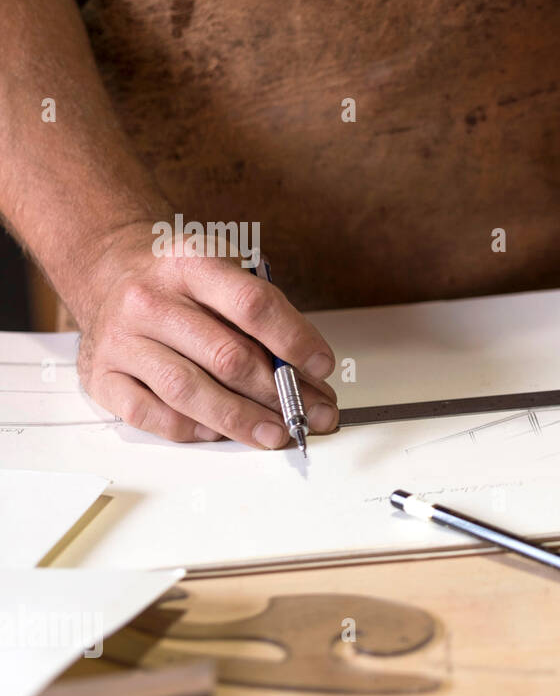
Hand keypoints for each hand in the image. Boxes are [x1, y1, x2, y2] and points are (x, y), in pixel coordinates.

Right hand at [68, 224, 338, 446]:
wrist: (112, 270)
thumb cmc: (184, 281)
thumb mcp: (228, 271)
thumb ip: (267, 317)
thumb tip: (309, 376)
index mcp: (190, 262)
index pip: (252, 305)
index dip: (295, 340)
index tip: (323, 367)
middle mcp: (149, 300)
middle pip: (226, 356)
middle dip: (279, 393)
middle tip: (313, 413)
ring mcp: (121, 339)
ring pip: (189, 391)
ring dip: (242, 420)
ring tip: (277, 433)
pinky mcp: (102, 376)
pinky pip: (151, 414)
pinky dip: (190, 429)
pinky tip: (219, 432)